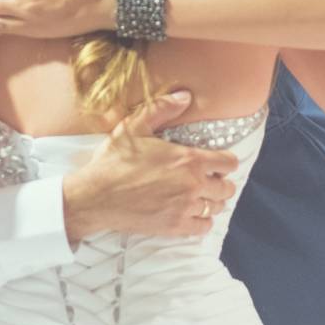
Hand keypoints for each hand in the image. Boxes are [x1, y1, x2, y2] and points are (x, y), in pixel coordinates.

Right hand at [62, 92, 237, 243]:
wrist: (95, 197)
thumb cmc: (114, 161)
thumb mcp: (133, 127)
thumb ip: (161, 109)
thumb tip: (185, 96)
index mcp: (188, 160)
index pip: (228, 162)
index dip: (224, 160)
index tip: (215, 162)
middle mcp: (192, 185)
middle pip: (227, 188)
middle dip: (220, 182)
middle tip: (207, 179)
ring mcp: (185, 208)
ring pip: (217, 208)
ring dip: (211, 201)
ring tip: (199, 196)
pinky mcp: (175, 226)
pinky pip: (204, 228)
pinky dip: (202, 221)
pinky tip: (191, 213)